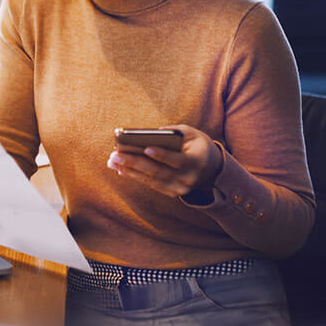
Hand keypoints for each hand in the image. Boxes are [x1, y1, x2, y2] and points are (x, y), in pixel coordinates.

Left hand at [107, 124, 223, 197]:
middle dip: (135, 162)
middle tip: (116, 155)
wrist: (212, 170)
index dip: (162, 154)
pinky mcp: (173, 193)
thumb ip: (174, 132)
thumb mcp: (192, 134)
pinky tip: (121, 169)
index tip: (145, 148)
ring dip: (130, 171)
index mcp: (197, 161)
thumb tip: (151, 135)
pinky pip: (151, 185)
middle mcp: (189, 178)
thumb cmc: (198, 145)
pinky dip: (135, 177)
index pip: (177, 159)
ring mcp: (180, 188)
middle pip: (158, 171)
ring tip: (113, 161)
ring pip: (152, 180)